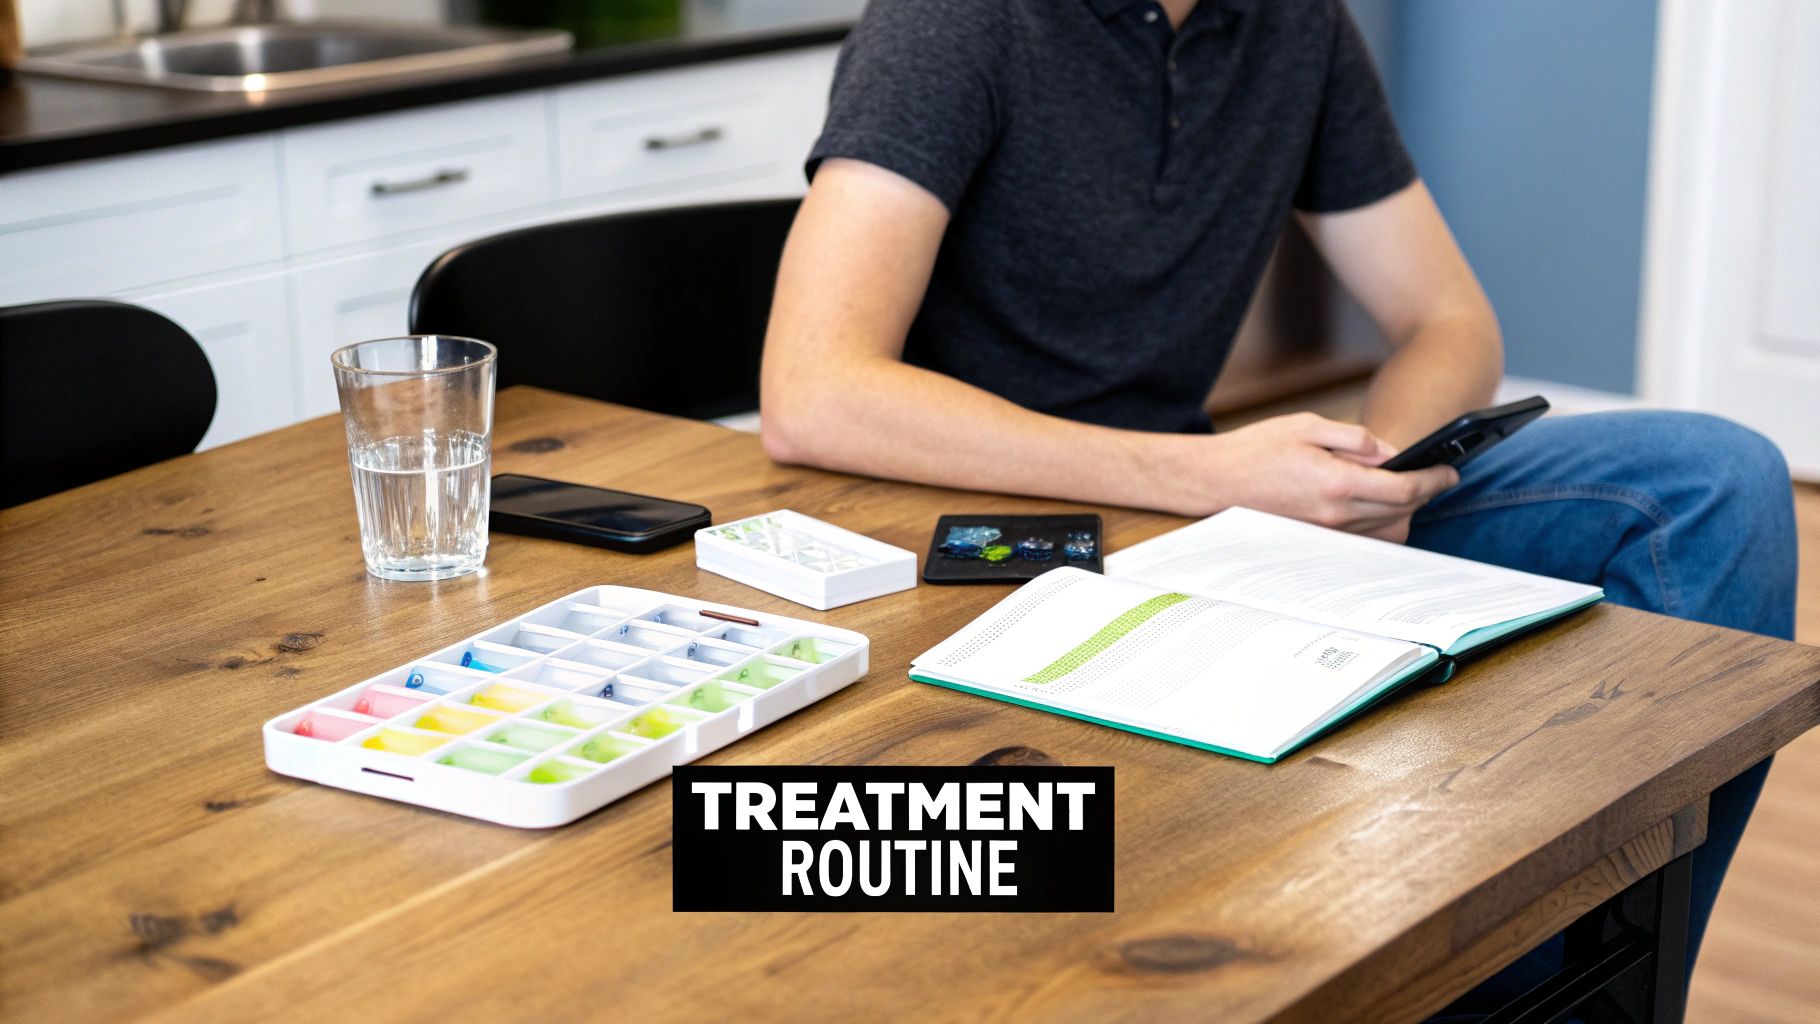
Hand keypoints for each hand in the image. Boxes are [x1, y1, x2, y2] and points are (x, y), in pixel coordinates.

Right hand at [1158, 412, 1457, 541]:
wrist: (1216, 481)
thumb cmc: (1257, 449)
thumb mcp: (1309, 426)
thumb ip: (1355, 439)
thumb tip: (1389, 453)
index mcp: (1336, 482)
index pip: (1404, 488)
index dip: (1434, 480)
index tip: (1450, 471)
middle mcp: (1335, 514)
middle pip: (1402, 512)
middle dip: (1425, 494)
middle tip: (1435, 475)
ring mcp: (1327, 532)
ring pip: (1388, 530)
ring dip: (1405, 511)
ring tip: (1407, 488)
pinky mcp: (1318, 539)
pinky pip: (1366, 538)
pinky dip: (1382, 523)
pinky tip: (1379, 504)